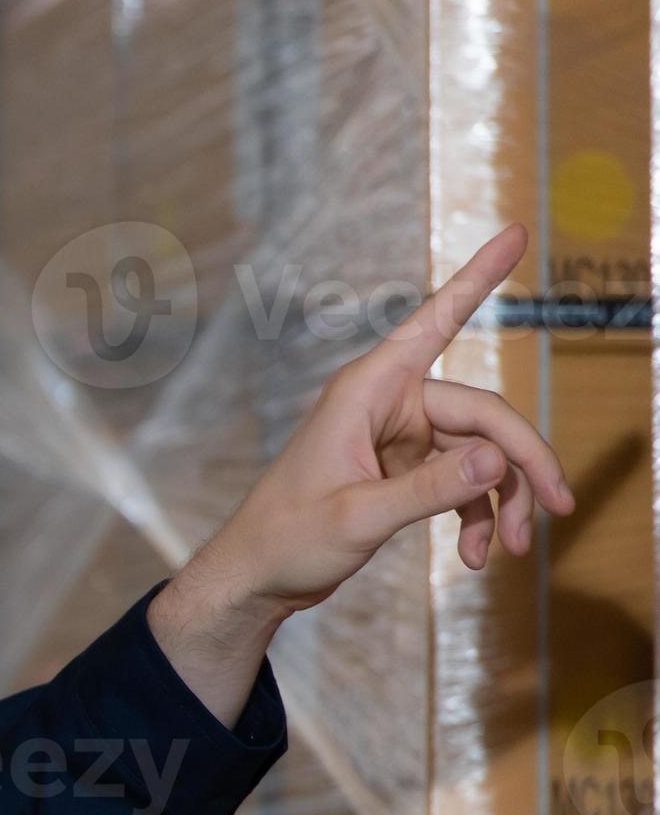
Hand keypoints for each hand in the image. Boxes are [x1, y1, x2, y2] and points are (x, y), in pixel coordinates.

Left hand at [151, 223, 575, 722]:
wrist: (254, 580)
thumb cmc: (286, 540)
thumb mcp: (358, 516)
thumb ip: (429, 488)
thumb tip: (496, 459)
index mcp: (368, 390)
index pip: (435, 321)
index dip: (478, 278)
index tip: (515, 234)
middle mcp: (388, 403)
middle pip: (484, 415)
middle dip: (523, 465)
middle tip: (560, 509)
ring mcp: (398, 437)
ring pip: (480, 453)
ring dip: (503, 501)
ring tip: (512, 549)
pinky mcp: (404, 470)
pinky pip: (461, 481)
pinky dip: (476, 515)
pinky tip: (478, 555)